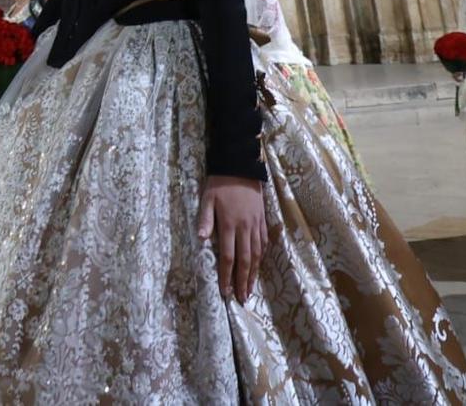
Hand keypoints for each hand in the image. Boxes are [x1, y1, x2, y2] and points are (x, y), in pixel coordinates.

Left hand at [196, 175, 267, 302]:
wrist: (240, 166)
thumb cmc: (220, 182)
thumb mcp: (207, 198)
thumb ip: (205, 219)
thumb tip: (201, 239)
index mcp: (229, 224)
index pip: (228, 257)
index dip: (227, 276)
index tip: (225, 292)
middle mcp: (245, 228)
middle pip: (245, 260)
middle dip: (242, 282)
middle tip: (242, 299)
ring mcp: (256, 224)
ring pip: (257, 254)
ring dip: (254, 274)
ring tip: (251, 289)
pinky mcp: (263, 219)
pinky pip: (264, 242)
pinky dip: (262, 256)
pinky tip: (259, 265)